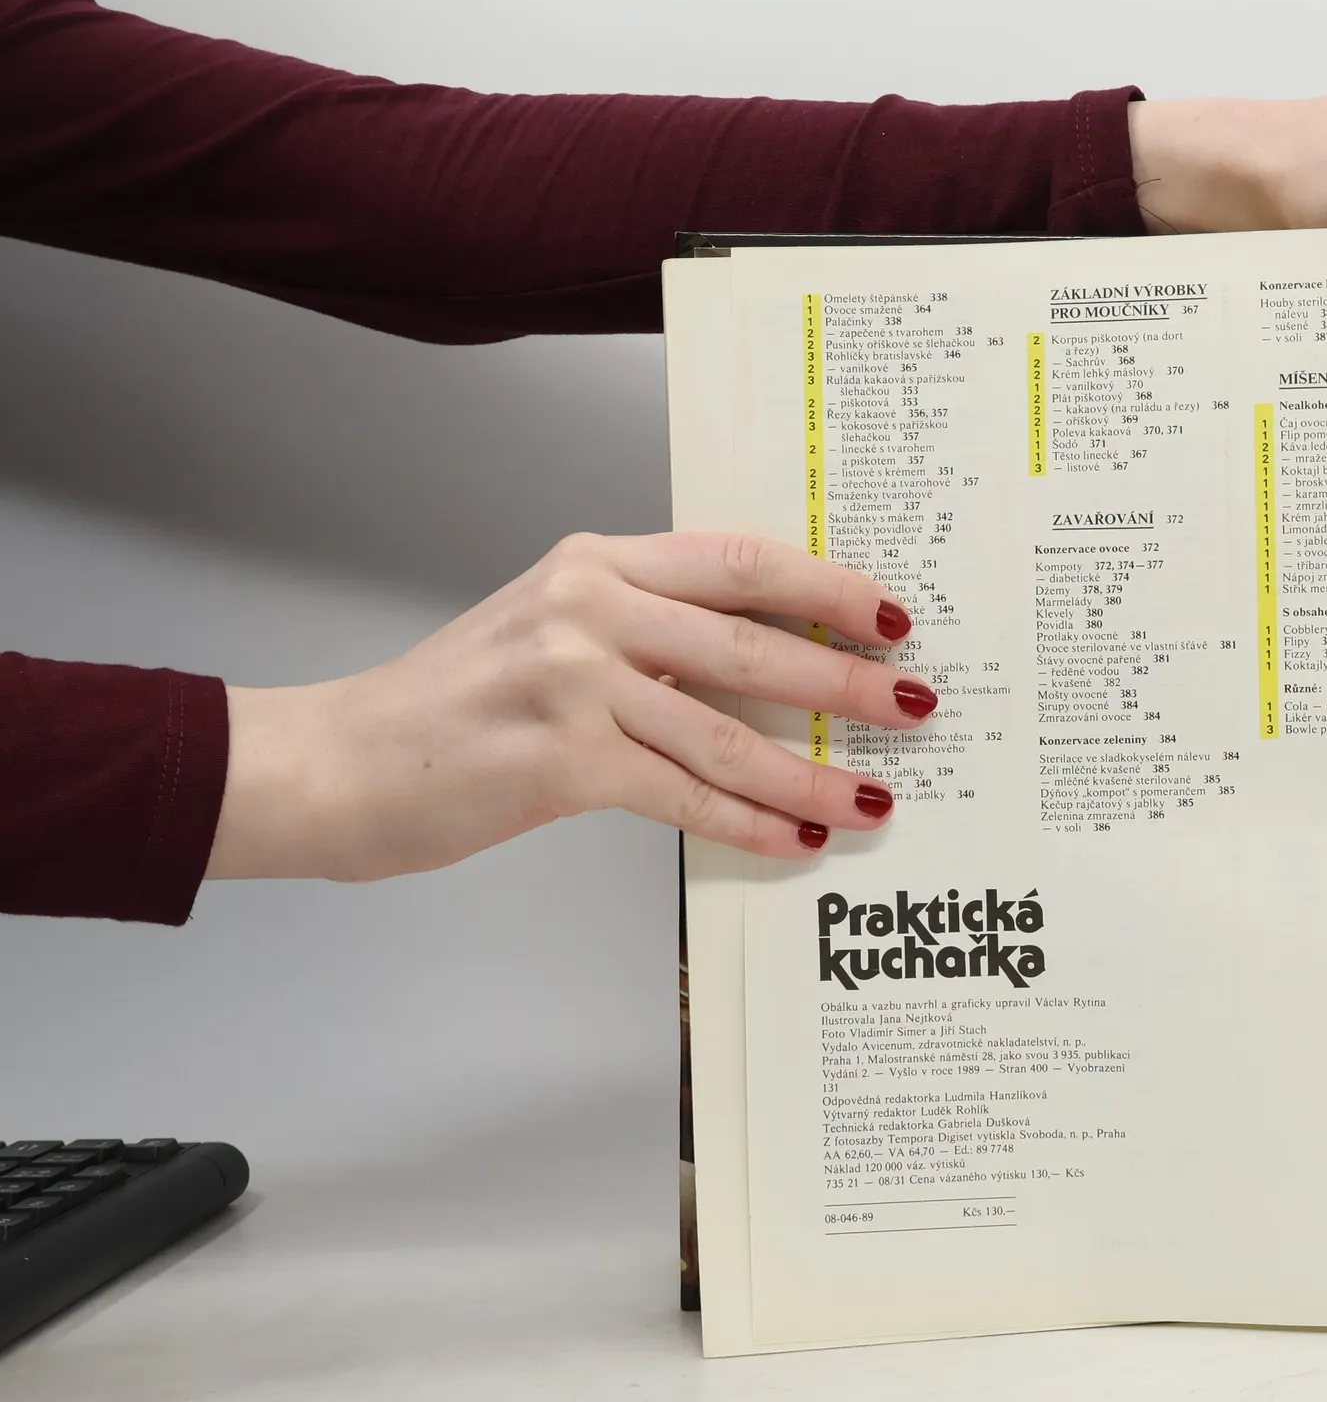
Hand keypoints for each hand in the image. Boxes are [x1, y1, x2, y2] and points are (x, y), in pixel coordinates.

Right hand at [205, 532, 935, 879]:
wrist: (337, 763)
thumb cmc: (453, 704)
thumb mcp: (551, 627)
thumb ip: (647, 628)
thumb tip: (768, 663)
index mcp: (598, 560)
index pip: (742, 561)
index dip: (828, 586)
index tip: (892, 616)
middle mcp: (590, 605)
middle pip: (752, 642)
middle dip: (846, 680)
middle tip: (914, 707)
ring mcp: (573, 679)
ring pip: (727, 731)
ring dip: (810, 771)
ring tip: (870, 797)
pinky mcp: (560, 758)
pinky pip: (683, 795)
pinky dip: (748, 823)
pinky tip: (795, 841)